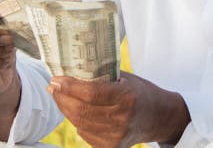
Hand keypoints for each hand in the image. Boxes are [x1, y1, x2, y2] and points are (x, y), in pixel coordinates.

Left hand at [47, 71, 189, 147]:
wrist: (160, 117)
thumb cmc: (141, 92)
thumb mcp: (126, 79)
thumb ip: (102, 77)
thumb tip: (73, 72)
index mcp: (126, 97)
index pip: (90, 93)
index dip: (70, 87)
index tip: (56, 79)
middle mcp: (122, 119)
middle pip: (81, 110)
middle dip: (62, 97)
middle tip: (52, 86)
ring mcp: (116, 136)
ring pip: (80, 123)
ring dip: (66, 109)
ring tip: (60, 96)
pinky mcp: (112, 147)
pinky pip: (85, 134)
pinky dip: (77, 121)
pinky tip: (76, 111)